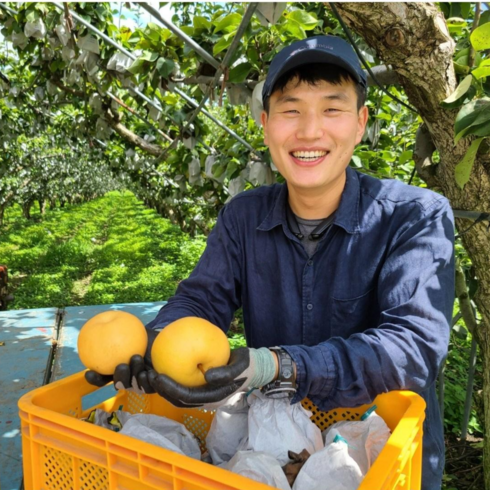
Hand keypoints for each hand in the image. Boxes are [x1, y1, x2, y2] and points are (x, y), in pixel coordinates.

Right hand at [85, 328, 159, 393]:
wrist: (165, 342)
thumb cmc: (147, 336)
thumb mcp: (135, 331)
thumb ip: (121, 327)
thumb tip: (105, 318)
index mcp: (117, 369)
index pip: (103, 377)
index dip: (94, 378)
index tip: (89, 373)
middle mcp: (128, 379)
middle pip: (119, 384)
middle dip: (119, 377)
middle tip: (121, 365)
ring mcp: (140, 384)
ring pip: (134, 386)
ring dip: (135, 375)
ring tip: (137, 359)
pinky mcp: (155, 387)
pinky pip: (150, 387)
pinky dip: (149, 381)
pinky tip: (152, 373)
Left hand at [147, 347, 275, 407]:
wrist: (251, 366)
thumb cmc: (245, 366)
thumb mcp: (239, 367)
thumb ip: (226, 372)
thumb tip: (208, 376)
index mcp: (212, 398)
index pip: (187, 397)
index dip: (171, 389)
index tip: (159, 377)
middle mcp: (203, 398)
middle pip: (178, 398)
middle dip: (162, 389)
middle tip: (150, 375)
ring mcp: (201, 392)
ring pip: (178, 392)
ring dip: (164, 385)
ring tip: (152, 371)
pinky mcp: (199, 384)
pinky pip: (183, 381)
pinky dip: (172, 374)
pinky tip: (164, 361)